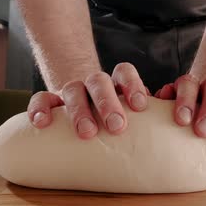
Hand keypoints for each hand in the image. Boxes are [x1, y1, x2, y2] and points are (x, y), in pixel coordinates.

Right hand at [26, 63, 149, 138]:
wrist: (82, 99)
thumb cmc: (114, 113)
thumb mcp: (129, 110)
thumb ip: (145, 114)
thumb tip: (165, 126)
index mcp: (115, 82)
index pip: (124, 72)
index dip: (132, 85)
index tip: (140, 105)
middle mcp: (93, 82)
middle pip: (99, 81)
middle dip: (108, 102)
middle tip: (117, 126)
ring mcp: (71, 89)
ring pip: (72, 89)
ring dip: (79, 110)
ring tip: (87, 132)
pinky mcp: (50, 100)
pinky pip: (41, 99)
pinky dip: (40, 109)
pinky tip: (42, 124)